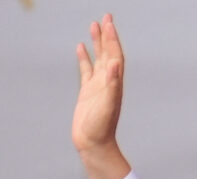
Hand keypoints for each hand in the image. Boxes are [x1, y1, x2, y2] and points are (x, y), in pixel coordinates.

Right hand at [72, 14, 129, 178]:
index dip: (112, 38)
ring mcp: (98, 86)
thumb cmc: (101, 128)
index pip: (115, 55)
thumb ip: (112, 85)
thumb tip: (115, 65)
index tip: (109, 21)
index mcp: (114, 83)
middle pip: (109, 52)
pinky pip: (86, 70)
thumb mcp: (107, 106)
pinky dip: (85, 57)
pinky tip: (81, 47)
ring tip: (94, 25)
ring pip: (99, 58)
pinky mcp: (88, 92)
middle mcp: (108, 82)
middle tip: (106, 16)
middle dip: (107, 34)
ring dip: (97, 42)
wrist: (94, 144)